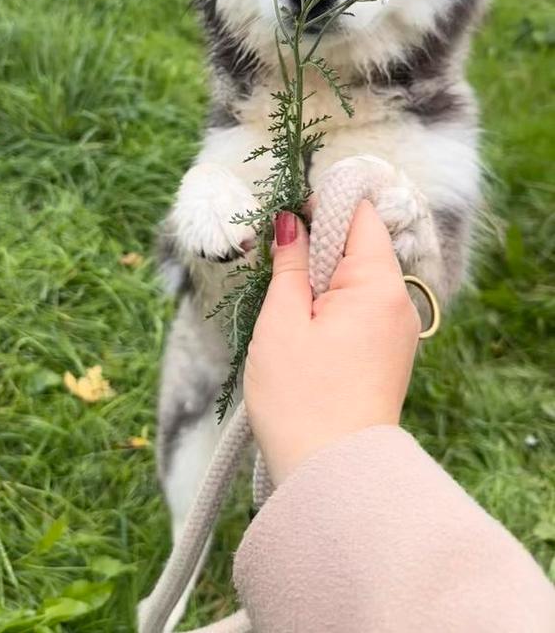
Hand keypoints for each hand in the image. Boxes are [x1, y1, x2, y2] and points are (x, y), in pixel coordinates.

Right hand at [243, 201, 420, 485]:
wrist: (330, 473)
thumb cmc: (300, 398)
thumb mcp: (282, 320)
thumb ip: (290, 263)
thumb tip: (290, 220)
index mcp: (378, 285)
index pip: (362, 215)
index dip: (325, 205)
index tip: (289, 218)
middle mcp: (398, 301)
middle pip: (362, 243)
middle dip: (320, 242)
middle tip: (280, 264)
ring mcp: (397, 328)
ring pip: (360, 275)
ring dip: (323, 275)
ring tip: (289, 302)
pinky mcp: (389, 351)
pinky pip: (364, 305)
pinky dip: (334, 302)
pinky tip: (305, 325)